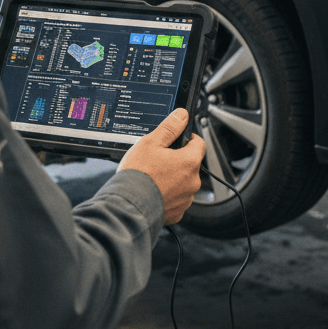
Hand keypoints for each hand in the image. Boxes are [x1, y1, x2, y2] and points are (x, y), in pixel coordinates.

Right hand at [117, 109, 204, 223]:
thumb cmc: (138, 175)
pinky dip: (168, 195)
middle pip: (190, 164)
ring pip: (183, 183)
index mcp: (190, 162)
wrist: (128, 206)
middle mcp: (193, 182)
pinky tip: (154, 191)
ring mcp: (186, 199)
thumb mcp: (151, 142)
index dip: (188, 139)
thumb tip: (182, 115)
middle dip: (177, 160)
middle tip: (158, 160)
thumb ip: (170, 127)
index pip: (199, 143)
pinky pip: (176, 199)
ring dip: (173, 179)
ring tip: (153, 177)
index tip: (177, 140)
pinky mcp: (177, 212)